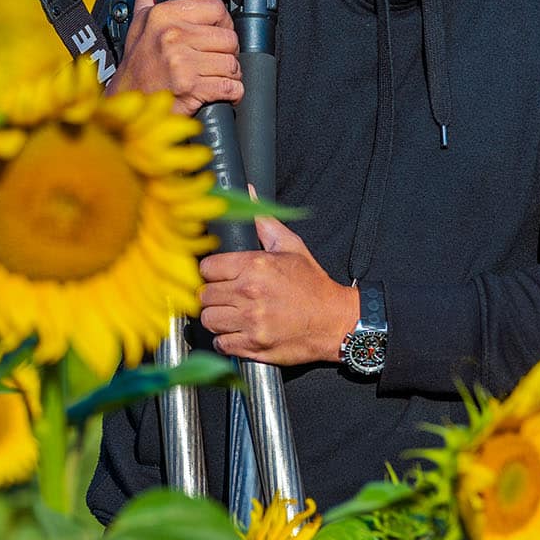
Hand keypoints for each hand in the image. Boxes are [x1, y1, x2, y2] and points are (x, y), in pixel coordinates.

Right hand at [107, 0, 241, 115]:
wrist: (125, 104)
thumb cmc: (136, 63)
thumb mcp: (140, 17)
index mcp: (163, 15)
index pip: (216, 8)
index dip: (220, 23)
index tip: (211, 34)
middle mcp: (172, 36)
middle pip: (229, 38)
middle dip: (225, 52)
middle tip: (211, 59)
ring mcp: (181, 62)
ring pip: (232, 63)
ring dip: (228, 74)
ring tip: (212, 76)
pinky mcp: (190, 88)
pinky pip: (230, 87)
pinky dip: (230, 93)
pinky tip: (216, 91)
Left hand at [198, 217, 356, 365]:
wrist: (335, 322)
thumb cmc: (313, 285)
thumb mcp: (291, 247)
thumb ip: (264, 222)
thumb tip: (249, 193)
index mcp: (255, 266)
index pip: (207, 267)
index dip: (211, 272)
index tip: (219, 276)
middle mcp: (249, 293)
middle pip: (203, 295)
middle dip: (212, 295)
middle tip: (225, 296)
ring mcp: (250, 322)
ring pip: (208, 319)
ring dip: (217, 317)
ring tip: (231, 314)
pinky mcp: (253, 346)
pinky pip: (220, 343)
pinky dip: (226, 339)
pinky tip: (238, 331)